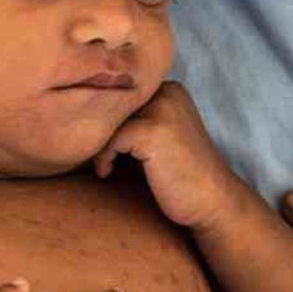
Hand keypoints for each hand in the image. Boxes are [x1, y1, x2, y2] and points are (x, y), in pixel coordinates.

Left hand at [95, 81, 247, 229]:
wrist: (213, 202)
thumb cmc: (180, 175)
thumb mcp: (158, 137)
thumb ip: (132, 119)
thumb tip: (79, 115)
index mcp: (169, 89)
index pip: (117, 92)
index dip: (100, 117)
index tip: (92, 142)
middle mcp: (167, 92)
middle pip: (108, 101)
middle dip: (95, 129)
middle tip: (91, 155)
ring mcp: (161, 110)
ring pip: (105, 119)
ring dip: (96, 143)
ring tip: (100, 163)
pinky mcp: (153, 132)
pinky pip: (110, 138)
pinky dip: (103, 157)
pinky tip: (106, 173)